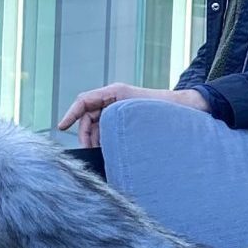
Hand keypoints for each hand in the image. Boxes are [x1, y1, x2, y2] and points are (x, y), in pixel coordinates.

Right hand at [54, 83, 207, 147]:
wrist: (185, 109)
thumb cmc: (164, 109)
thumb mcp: (137, 114)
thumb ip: (114, 123)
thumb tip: (97, 140)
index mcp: (115, 92)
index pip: (85, 100)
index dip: (71, 114)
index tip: (61, 127)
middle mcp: (114, 100)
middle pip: (88, 116)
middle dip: (85, 134)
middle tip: (89, 151)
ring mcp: (119, 110)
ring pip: (96, 126)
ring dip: (95, 140)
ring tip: (101, 154)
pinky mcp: (125, 121)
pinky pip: (107, 131)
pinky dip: (104, 141)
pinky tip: (109, 152)